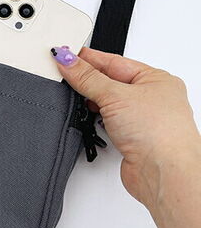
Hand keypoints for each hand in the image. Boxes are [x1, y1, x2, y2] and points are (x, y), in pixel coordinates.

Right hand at [51, 46, 200, 208]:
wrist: (164, 173)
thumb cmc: (159, 133)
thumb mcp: (115, 95)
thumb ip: (87, 78)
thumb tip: (68, 61)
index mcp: (155, 79)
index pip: (113, 61)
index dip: (88, 58)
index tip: (66, 54)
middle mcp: (150, 98)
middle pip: (109, 81)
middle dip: (87, 78)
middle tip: (63, 71)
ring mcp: (140, 119)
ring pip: (108, 102)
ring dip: (91, 100)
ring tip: (72, 91)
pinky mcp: (130, 138)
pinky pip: (106, 120)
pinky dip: (94, 118)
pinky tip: (86, 115)